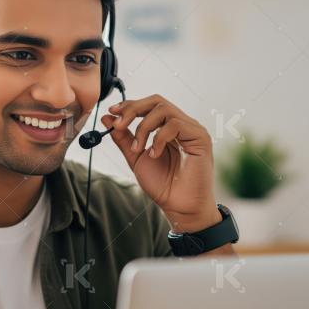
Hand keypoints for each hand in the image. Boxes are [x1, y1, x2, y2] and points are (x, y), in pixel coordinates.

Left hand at [100, 94, 221, 232]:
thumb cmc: (163, 185)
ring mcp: (192, 129)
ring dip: (143, 127)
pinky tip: (154, 154)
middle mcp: (181, 125)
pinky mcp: (200, 137)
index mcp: (167, 128)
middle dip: (133, 109)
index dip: (130, 105)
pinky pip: (175, 124)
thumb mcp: (136, 158)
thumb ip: (123, 138)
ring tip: (138, 148)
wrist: (179, 207)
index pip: (149, 106)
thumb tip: (107, 118)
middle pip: (156, 101)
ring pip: (164, 110)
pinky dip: (158, 138)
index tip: (112, 112)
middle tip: (119, 124)